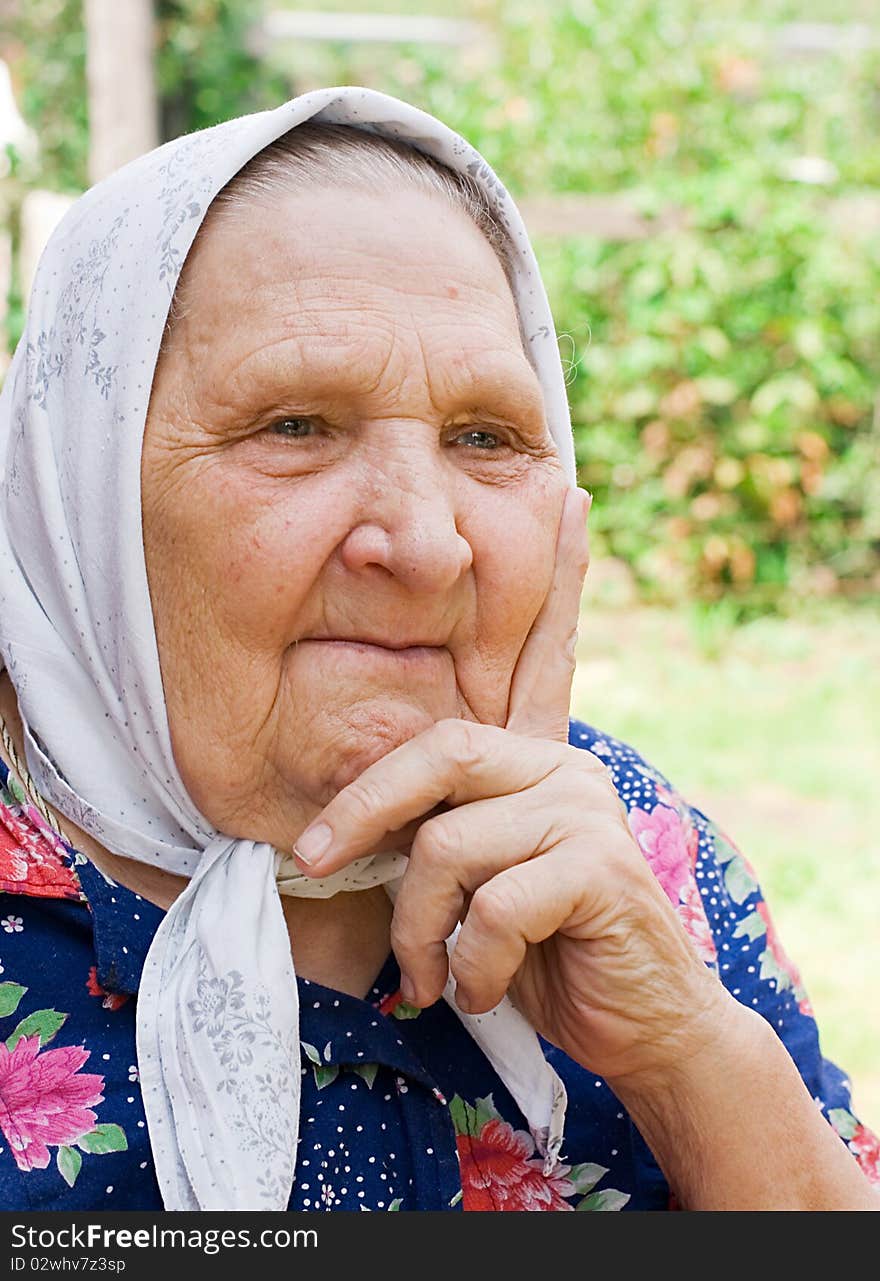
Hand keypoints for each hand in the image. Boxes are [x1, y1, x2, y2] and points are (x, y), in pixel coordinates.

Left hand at [292, 487, 728, 1084]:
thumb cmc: (539, 952)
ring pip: (451, 845)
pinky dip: (471, 962)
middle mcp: (565, 766)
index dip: (563, 576)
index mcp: (538, 758)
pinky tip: (486, 985)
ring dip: (420, 927)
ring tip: (429, 973)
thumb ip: (441, 835)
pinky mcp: (602, 867)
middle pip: (440, 750)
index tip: (571, 495)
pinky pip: (495, 904)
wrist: (634, 1024)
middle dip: (362, 810)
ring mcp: (587, 810)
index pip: (547, 649)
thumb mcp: (475, 884)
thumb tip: (339, 830)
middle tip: (314, 860)